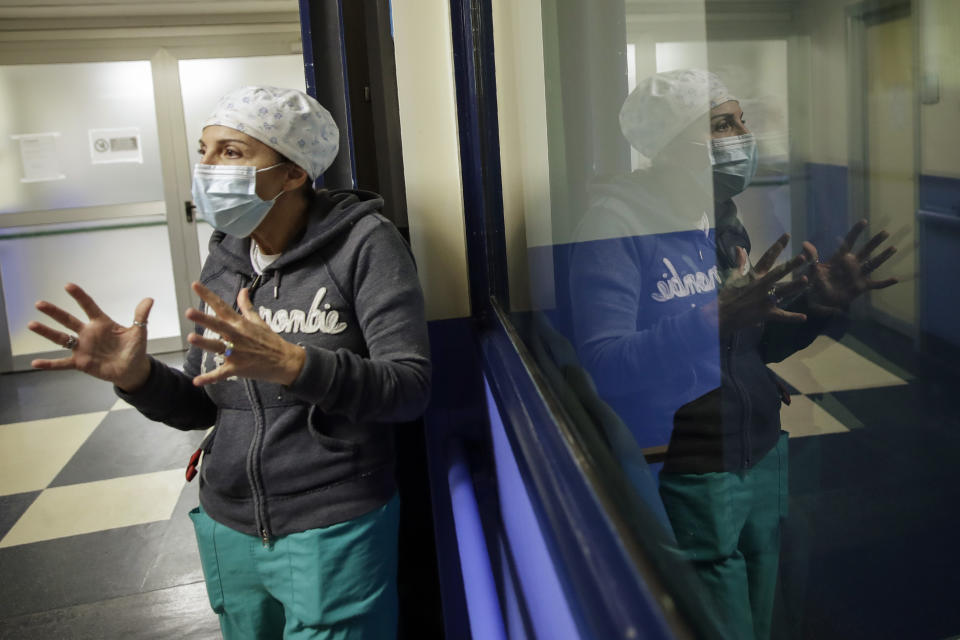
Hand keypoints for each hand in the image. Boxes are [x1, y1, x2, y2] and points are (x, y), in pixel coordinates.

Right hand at [29, 283, 152, 390]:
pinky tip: (35, 363)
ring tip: (32, 324)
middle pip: (68, 320)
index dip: (79, 296)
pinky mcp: (80, 362)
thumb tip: (149, 299)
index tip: (68, 285)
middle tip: (39, 304)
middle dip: (54, 312)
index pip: (89, 306)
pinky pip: (62, 363)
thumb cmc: (134, 349)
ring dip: (47, 332)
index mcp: (102, 323)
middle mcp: (88, 333)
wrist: (132, 369)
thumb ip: (140, 316)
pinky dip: (49, 364)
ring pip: (61, 338)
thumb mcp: (139, 332)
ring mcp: (83, 348)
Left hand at [185, 282, 304, 386]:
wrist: (286, 361)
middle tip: (189, 312)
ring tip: (191, 338)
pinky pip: (221, 374)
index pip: (222, 306)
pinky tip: (196, 381)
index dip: (208, 296)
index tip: (195, 285)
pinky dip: (209, 378)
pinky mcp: (237, 369)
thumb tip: (243, 290)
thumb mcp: (259, 321)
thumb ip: (246, 306)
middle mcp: (237, 336)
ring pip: (217, 347)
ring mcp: (237, 353)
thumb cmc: (271, 341)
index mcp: (240, 324)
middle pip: (218, 325)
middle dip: (203, 318)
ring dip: (204, 343)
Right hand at [716, 233, 812, 334]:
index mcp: (754, 276)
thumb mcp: (733, 277)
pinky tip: (804, 317)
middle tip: (803, 257)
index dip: (778, 246)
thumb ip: (740, 262)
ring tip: (805, 280)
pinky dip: (792, 317)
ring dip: (794, 286)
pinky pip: (781, 316)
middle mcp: (762, 285)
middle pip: (779, 273)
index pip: (767, 257)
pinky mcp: (766, 313)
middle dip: (791, 265)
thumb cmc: (726, 296)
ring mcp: (765, 299)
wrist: (720, 315)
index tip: (787, 236)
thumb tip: (739, 248)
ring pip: (783, 291)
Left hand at [806, 219, 897, 314]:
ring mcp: (857, 276)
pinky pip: (876, 285)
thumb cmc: (814, 283)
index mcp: (839, 259)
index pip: (849, 242)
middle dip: (875, 242)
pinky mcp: (861, 287)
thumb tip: (805, 243)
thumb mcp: (812, 270)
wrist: (818, 300)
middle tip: (885, 232)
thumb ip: (812, 257)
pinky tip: (896, 279)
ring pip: (873, 264)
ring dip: (883, 257)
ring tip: (893, 248)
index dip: (855, 232)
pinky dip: (885, 283)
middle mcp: (851, 265)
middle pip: (866, 251)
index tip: (864, 221)